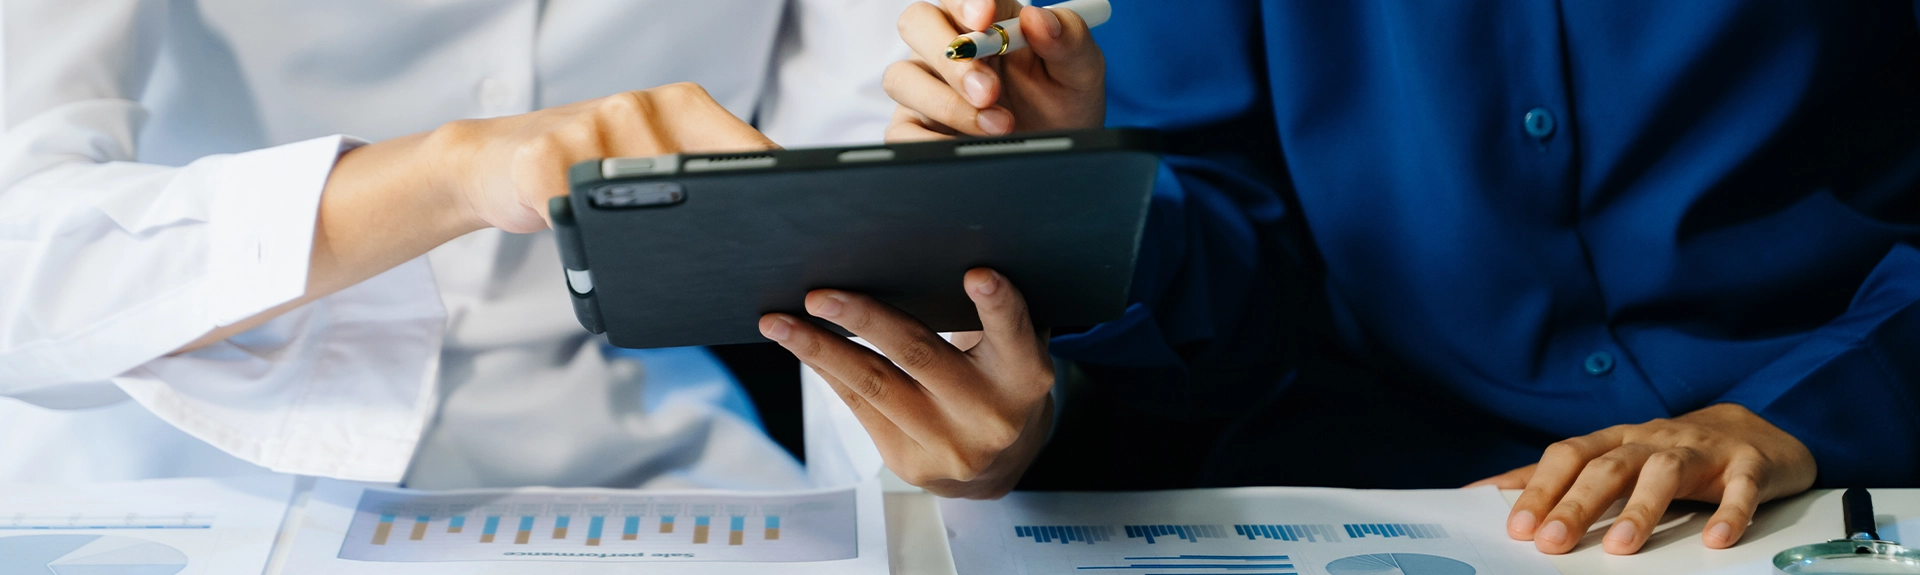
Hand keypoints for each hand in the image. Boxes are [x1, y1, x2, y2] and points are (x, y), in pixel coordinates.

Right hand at [428, 82, 774, 232]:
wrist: (490, 161)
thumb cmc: (582, 169)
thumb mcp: (651, 162)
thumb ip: (704, 180)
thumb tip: (774, 234)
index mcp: (680, 106)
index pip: (750, 151)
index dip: (776, 196)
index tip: (799, 234)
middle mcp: (639, 106)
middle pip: (705, 181)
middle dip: (722, 224)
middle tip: (731, 261)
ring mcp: (593, 126)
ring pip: (646, 203)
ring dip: (646, 241)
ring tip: (627, 247)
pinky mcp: (546, 157)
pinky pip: (586, 218)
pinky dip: (591, 247)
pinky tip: (585, 245)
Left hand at [759, 269, 1054, 498]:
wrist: (999, 463)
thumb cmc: (1000, 380)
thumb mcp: (1014, 347)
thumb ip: (993, 314)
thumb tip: (927, 253)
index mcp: (1024, 376)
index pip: (1013, 335)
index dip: (998, 307)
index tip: (977, 276)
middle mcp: (989, 414)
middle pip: (920, 356)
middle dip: (865, 321)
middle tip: (820, 296)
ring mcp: (946, 443)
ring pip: (873, 385)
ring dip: (819, 349)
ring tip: (778, 322)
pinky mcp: (908, 462)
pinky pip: (857, 405)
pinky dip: (826, 369)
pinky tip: (799, 345)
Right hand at [884, 0, 1104, 140]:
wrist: (1060, 153)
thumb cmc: (1063, 102)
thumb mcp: (1081, 70)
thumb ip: (1069, 38)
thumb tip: (1038, 20)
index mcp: (987, 19)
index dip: (966, 0)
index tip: (986, 17)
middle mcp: (948, 47)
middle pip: (915, 23)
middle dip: (951, 56)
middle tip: (990, 90)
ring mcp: (927, 87)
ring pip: (901, 77)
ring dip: (947, 103)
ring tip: (1000, 126)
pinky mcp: (915, 129)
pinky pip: (899, 131)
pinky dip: (930, 140)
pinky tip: (968, 146)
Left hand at [1469, 403, 1815, 554]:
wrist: (1758, 435)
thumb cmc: (1672, 454)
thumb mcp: (1616, 459)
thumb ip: (1560, 477)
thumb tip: (1491, 491)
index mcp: (1616, 440)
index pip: (1568, 456)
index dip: (1539, 488)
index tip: (1514, 527)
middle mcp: (1652, 440)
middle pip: (1608, 466)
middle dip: (1576, 503)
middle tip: (1551, 541)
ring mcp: (1701, 449)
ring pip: (1665, 471)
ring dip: (1642, 508)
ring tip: (1621, 547)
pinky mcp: (1748, 465)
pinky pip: (1740, 487)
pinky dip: (1730, 512)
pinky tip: (1716, 540)